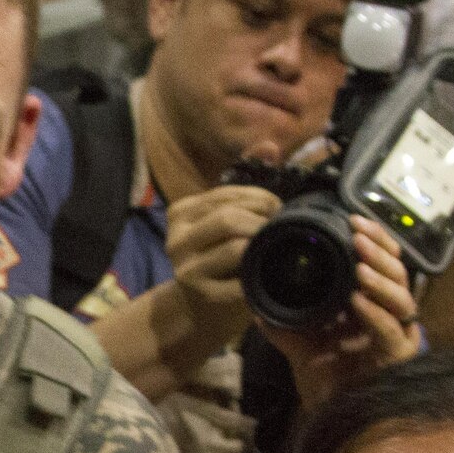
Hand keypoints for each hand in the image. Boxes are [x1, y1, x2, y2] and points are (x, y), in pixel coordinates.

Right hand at [166, 182, 283, 337]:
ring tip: (272, 246)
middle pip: (228, 218)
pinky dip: (258, 274)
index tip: (275, 209)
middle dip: (262, 220)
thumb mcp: (224, 217)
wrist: (199, 307)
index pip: (225, 195)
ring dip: (262, 245)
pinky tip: (264, 272)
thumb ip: (245, 182)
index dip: (259, 198)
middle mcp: (176, 240)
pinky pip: (241, 280)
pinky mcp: (202, 295)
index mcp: (180, 214)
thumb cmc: (218, 256)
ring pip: (235, 247)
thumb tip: (269, 145)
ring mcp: (186, 269)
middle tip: (277, 227)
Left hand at [260, 215, 418, 409]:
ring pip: (403, 297)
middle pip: (398, 272)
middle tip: (358, 234)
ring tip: (358, 265)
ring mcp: (397, 336)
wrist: (329, 416)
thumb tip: (255, 304)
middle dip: (380, 251)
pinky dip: (375, 314)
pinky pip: (392, 331)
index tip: (353, 221)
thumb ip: (282, 324)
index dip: (374, 240)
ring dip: (380, 278)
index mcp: (371, 305)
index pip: (383, 263)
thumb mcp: (299, 345)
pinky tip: (358, 300)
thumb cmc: (324, 380)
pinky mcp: (398, 358)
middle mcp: (389, 316)